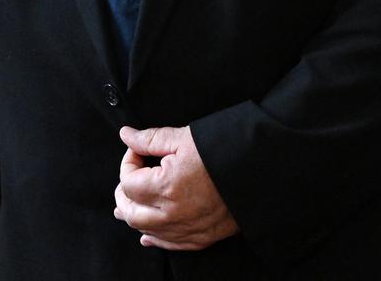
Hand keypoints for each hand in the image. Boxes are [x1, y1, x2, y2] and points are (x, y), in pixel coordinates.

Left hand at [114, 125, 238, 250]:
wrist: (256, 169)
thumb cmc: (221, 150)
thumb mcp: (183, 138)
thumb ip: (149, 139)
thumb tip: (126, 135)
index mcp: (167, 187)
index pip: (128, 182)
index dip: (128, 163)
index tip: (137, 152)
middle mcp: (173, 214)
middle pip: (131, 212)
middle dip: (123, 194)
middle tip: (128, 177)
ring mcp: (187, 229)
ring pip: (146, 231)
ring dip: (134, 216)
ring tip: (125, 205)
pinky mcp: (201, 238)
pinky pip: (170, 245)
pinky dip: (155, 238)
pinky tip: (147, 235)